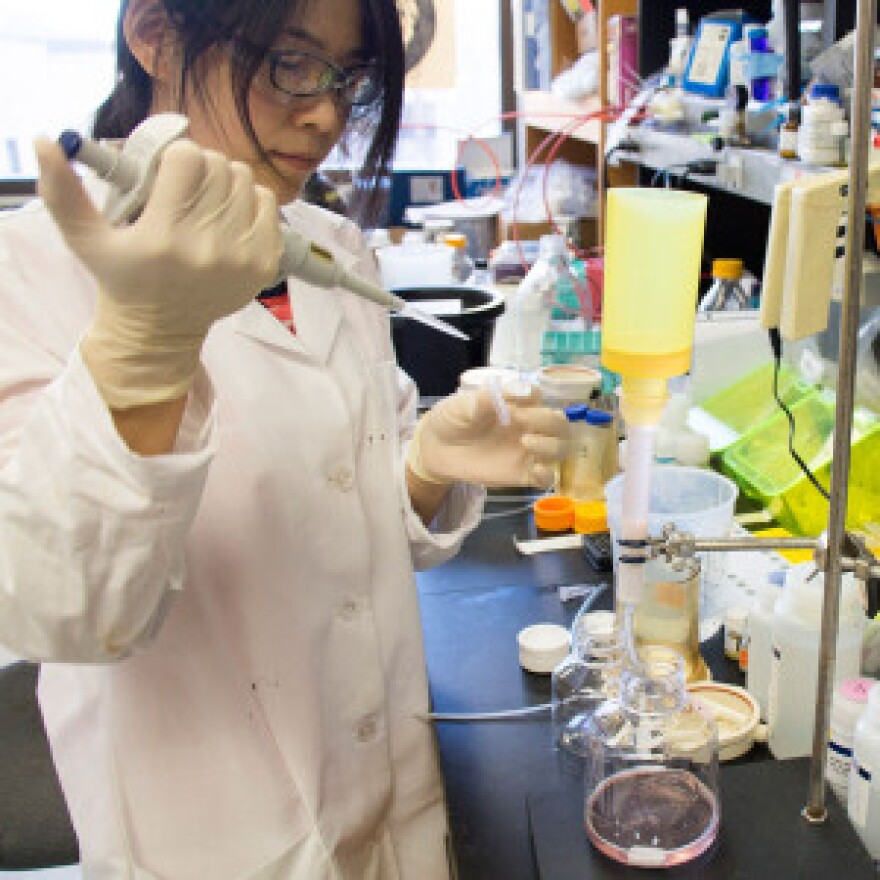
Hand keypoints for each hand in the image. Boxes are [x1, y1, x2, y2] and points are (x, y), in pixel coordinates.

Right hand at [35, 137, 282, 407]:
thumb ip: (63, 193)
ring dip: (226, 181)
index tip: (167, 173)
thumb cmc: (125, 278)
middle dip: (199, 167)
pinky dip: (251, 201)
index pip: (187, 159)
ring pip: (245, 180)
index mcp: (165, 238)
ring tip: (207, 199)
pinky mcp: (264, 264)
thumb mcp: (87, 240)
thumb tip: (45, 143)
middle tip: (186, 186)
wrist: (163, 329)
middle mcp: (208, 248)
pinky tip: (230, 214)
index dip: (175, 158)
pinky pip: (269, 204)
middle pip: (219, 166)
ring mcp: (242, 258)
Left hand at [408, 386, 567, 488]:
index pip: (539, 395)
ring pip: (560, 448)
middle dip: (549, 421)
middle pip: (558, 422)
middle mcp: (527, 425)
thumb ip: (481, 401)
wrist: (436, 450)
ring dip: (552, 445)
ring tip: (526, 443)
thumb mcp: (460, 405)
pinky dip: (548, 474)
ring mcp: (527, 451)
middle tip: (523, 423)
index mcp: (516, 403)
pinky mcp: (521, 474)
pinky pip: (546, 477)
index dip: (532, 397)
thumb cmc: (451, 419)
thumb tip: (501, 394)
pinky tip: (534, 469)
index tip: (514, 401)